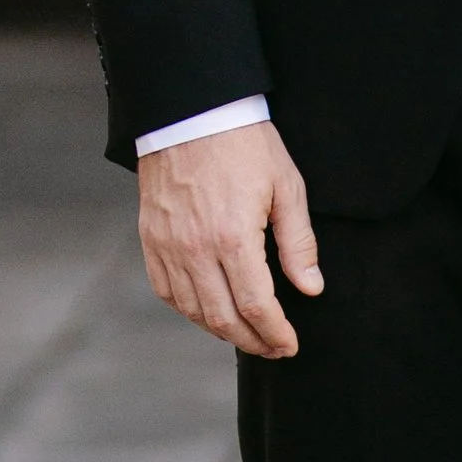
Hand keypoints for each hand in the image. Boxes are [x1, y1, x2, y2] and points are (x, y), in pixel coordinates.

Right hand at [137, 123, 322, 357]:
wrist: (191, 113)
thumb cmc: (245, 145)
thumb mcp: (286, 187)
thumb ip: (299, 243)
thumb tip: (311, 288)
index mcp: (233, 238)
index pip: (256, 306)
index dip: (275, 333)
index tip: (290, 345)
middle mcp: (194, 249)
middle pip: (222, 318)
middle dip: (251, 341)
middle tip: (273, 348)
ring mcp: (167, 246)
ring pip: (192, 310)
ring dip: (221, 331)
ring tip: (247, 336)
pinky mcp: (150, 239)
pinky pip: (167, 291)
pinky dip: (189, 310)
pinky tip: (209, 313)